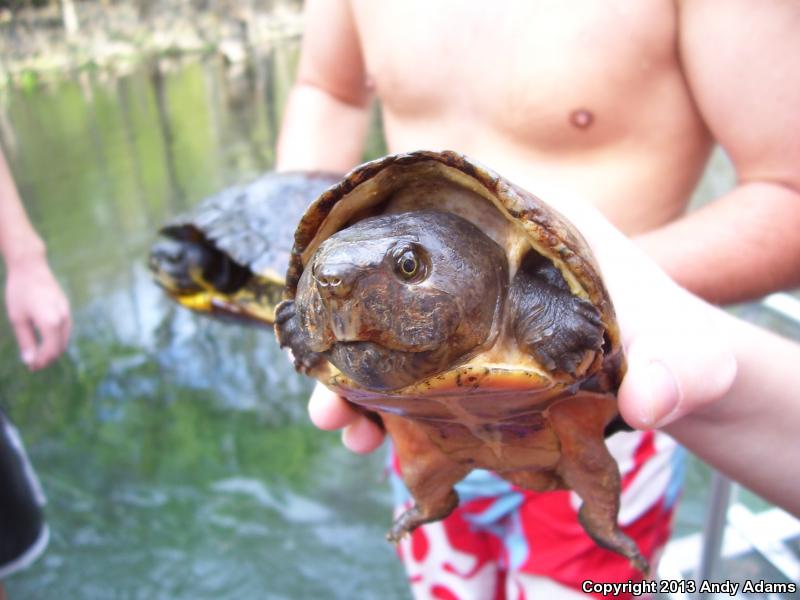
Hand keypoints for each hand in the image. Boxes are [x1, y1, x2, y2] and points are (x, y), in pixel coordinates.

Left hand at [5, 254, 71, 370]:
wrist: (31, 267)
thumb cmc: (20, 292)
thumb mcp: (18, 318)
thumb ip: (25, 341)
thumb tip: (30, 361)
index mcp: (50, 323)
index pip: (50, 351)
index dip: (40, 362)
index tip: (30, 367)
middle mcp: (63, 319)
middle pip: (59, 347)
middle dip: (47, 358)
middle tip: (33, 364)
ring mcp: (67, 313)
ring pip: (64, 339)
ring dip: (53, 349)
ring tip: (38, 354)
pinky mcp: (65, 309)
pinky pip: (65, 330)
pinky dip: (56, 339)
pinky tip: (44, 339)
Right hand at [303, 198, 737, 451]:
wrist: (685, 385)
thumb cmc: (686, 351)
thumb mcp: (688, 357)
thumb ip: (675, 371)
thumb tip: (642, 401)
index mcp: (535, 228)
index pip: (448, 203)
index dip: (383, 228)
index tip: (333, 269)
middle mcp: (493, 266)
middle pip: (402, 281)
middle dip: (352, 326)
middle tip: (322, 379)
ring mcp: (477, 317)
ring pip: (398, 334)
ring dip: (358, 377)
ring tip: (338, 423)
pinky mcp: (474, 361)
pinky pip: (416, 377)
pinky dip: (386, 406)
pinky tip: (369, 440)